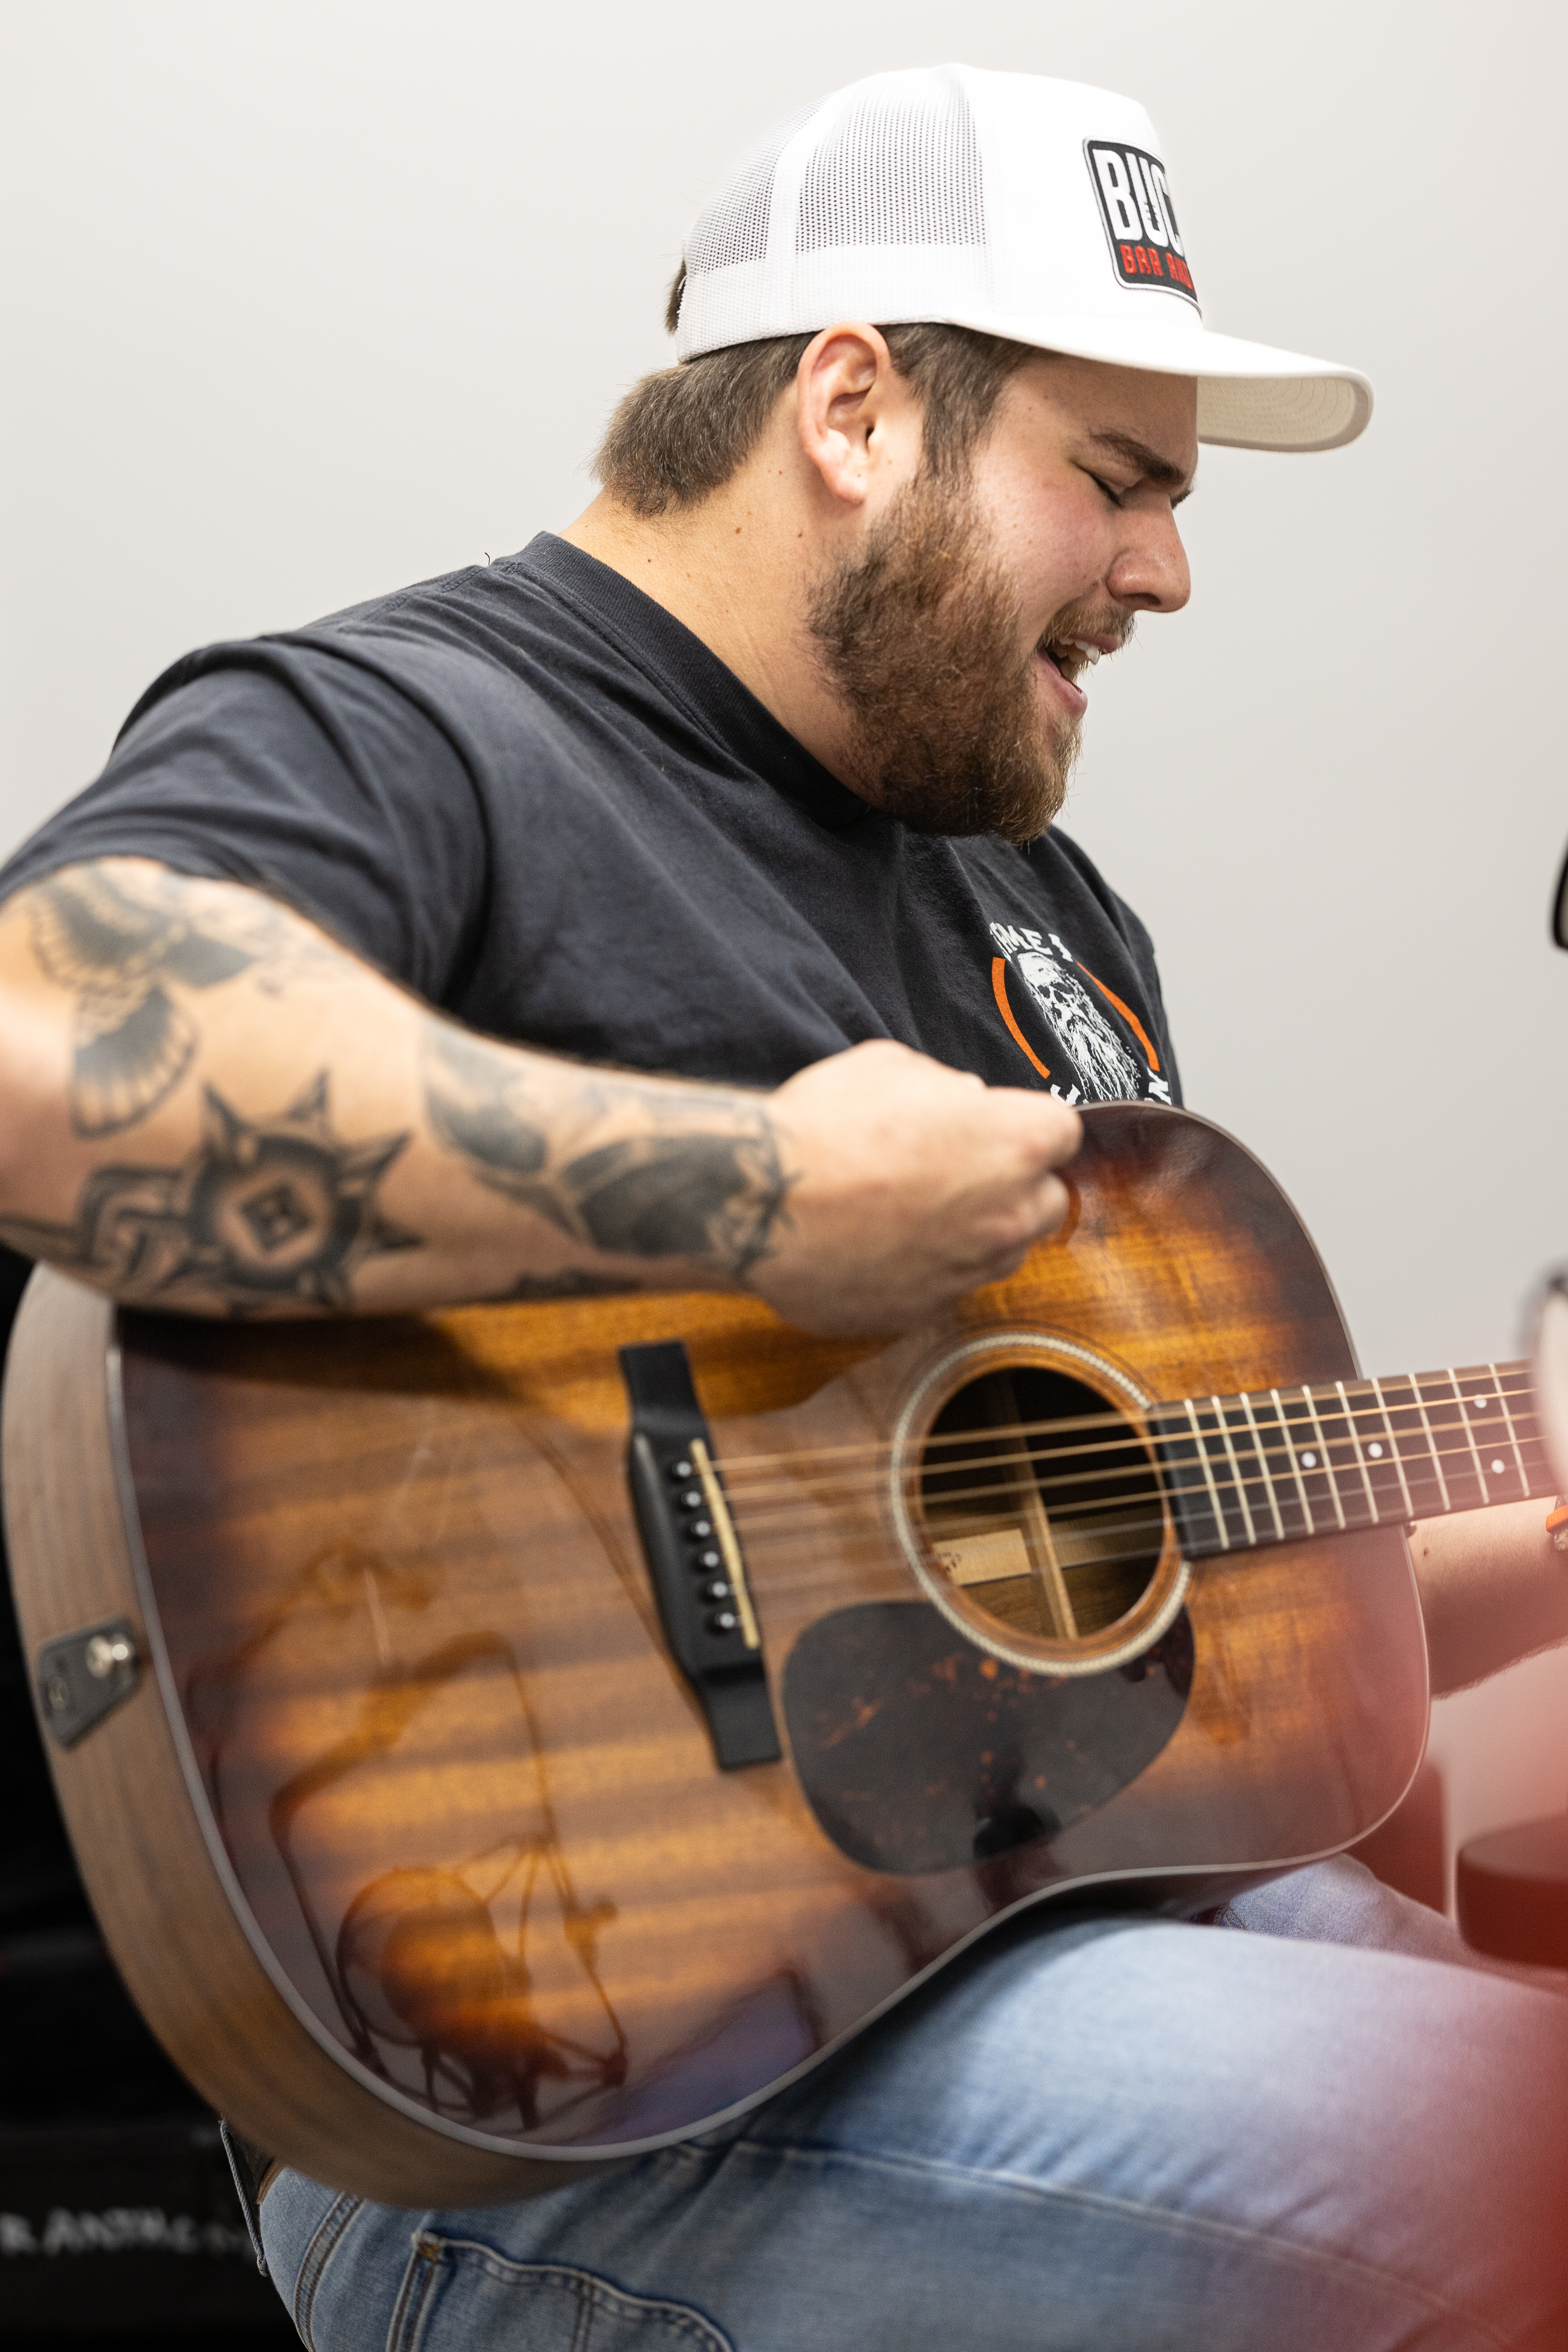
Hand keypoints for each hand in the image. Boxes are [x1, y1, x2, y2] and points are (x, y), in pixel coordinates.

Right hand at [752, 1040, 1080, 1334]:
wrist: (763, 1205)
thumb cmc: (823, 1128)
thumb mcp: (888, 1067)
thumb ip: (945, 1086)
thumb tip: (961, 1101)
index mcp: (1013, 1143)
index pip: (1061, 1134)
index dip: (1025, 1127)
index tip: (997, 1128)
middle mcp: (1007, 1214)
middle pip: (1045, 1200)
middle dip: (1013, 1185)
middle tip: (958, 1170)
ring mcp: (971, 1270)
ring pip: (1001, 1250)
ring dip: (974, 1230)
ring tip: (912, 1209)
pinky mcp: (929, 1310)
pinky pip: (947, 1285)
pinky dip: (927, 1267)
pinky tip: (881, 1244)